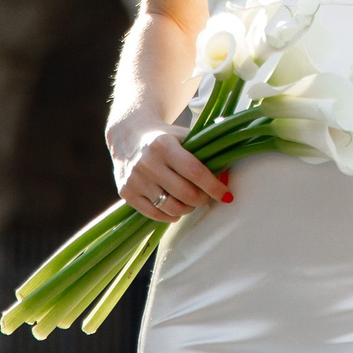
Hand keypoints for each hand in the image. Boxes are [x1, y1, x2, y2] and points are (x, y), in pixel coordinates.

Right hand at [112, 122, 230, 222]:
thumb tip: (226, 175)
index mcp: (164, 145)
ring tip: (191, 202)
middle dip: (202, 199)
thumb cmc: (164, 138)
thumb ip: (205, 151)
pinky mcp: (126, 192)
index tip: (226, 195)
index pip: (195, 171)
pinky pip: (154, 214)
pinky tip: (177, 210)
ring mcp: (135, 179)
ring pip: (171, 207)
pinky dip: (170, 216)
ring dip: (188, 209)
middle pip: (185, 193)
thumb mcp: (183, 136)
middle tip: (207, 198)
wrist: (129, 137)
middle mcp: (147, 162)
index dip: (214, 186)